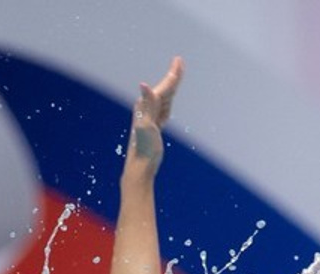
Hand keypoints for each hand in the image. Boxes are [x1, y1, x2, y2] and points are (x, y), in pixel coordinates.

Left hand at [127, 56, 183, 173]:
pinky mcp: (153, 127)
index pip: (163, 87)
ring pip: (164, 99)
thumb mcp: (146, 125)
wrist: (140, 166)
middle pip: (164, 90)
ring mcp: (150, 118)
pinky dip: (167, 104)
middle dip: (173, 76)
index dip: (173, 75)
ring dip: (171, 87)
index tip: (179, 61)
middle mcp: (146, 108)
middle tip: (179, 62)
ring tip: (177, 75)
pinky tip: (167, 103)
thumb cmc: (144, 148)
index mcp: (146, 106)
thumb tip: (143, 85)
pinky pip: (163, 111)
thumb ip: (147, 104)